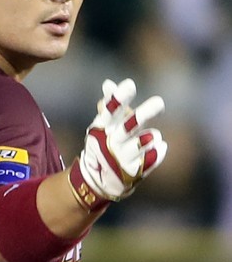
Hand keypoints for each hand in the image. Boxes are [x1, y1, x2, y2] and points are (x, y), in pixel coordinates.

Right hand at [69, 78, 167, 210]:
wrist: (101, 178)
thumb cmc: (106, 143)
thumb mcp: (105, 124)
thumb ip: (110, 105)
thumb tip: (108, 83)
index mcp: (103, 127)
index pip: (110, 110)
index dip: (118, 98)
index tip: (130, 84)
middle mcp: (110, 142)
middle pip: (127, 127)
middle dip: (143, 114)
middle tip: (160, 102)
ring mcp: (121, 158)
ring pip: (140, 143)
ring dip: (150, 136)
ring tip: (153, 134)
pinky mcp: (134, 172)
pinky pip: (152, 158)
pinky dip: (158, 150)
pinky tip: (159, 146)